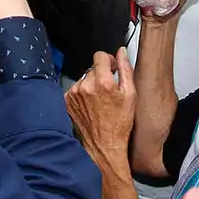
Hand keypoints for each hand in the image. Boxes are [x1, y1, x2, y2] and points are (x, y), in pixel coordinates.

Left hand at [65, 49, 136, 167]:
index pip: (100, 56)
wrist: (104, 146)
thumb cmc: (119, 124)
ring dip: (91, 85)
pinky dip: (83, 94)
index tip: (113, 68)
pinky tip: (91, 106)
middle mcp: (85, 86)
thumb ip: (126, 69)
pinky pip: (76, 89)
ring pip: (84, 78)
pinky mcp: (67, 101)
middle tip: (109, 90)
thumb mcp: (130, 95)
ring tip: (100, 101)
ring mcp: (74, 94)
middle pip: (93, 68)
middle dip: (101, 75)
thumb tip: (122, 53)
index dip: (109, 60)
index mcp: (102, 83)